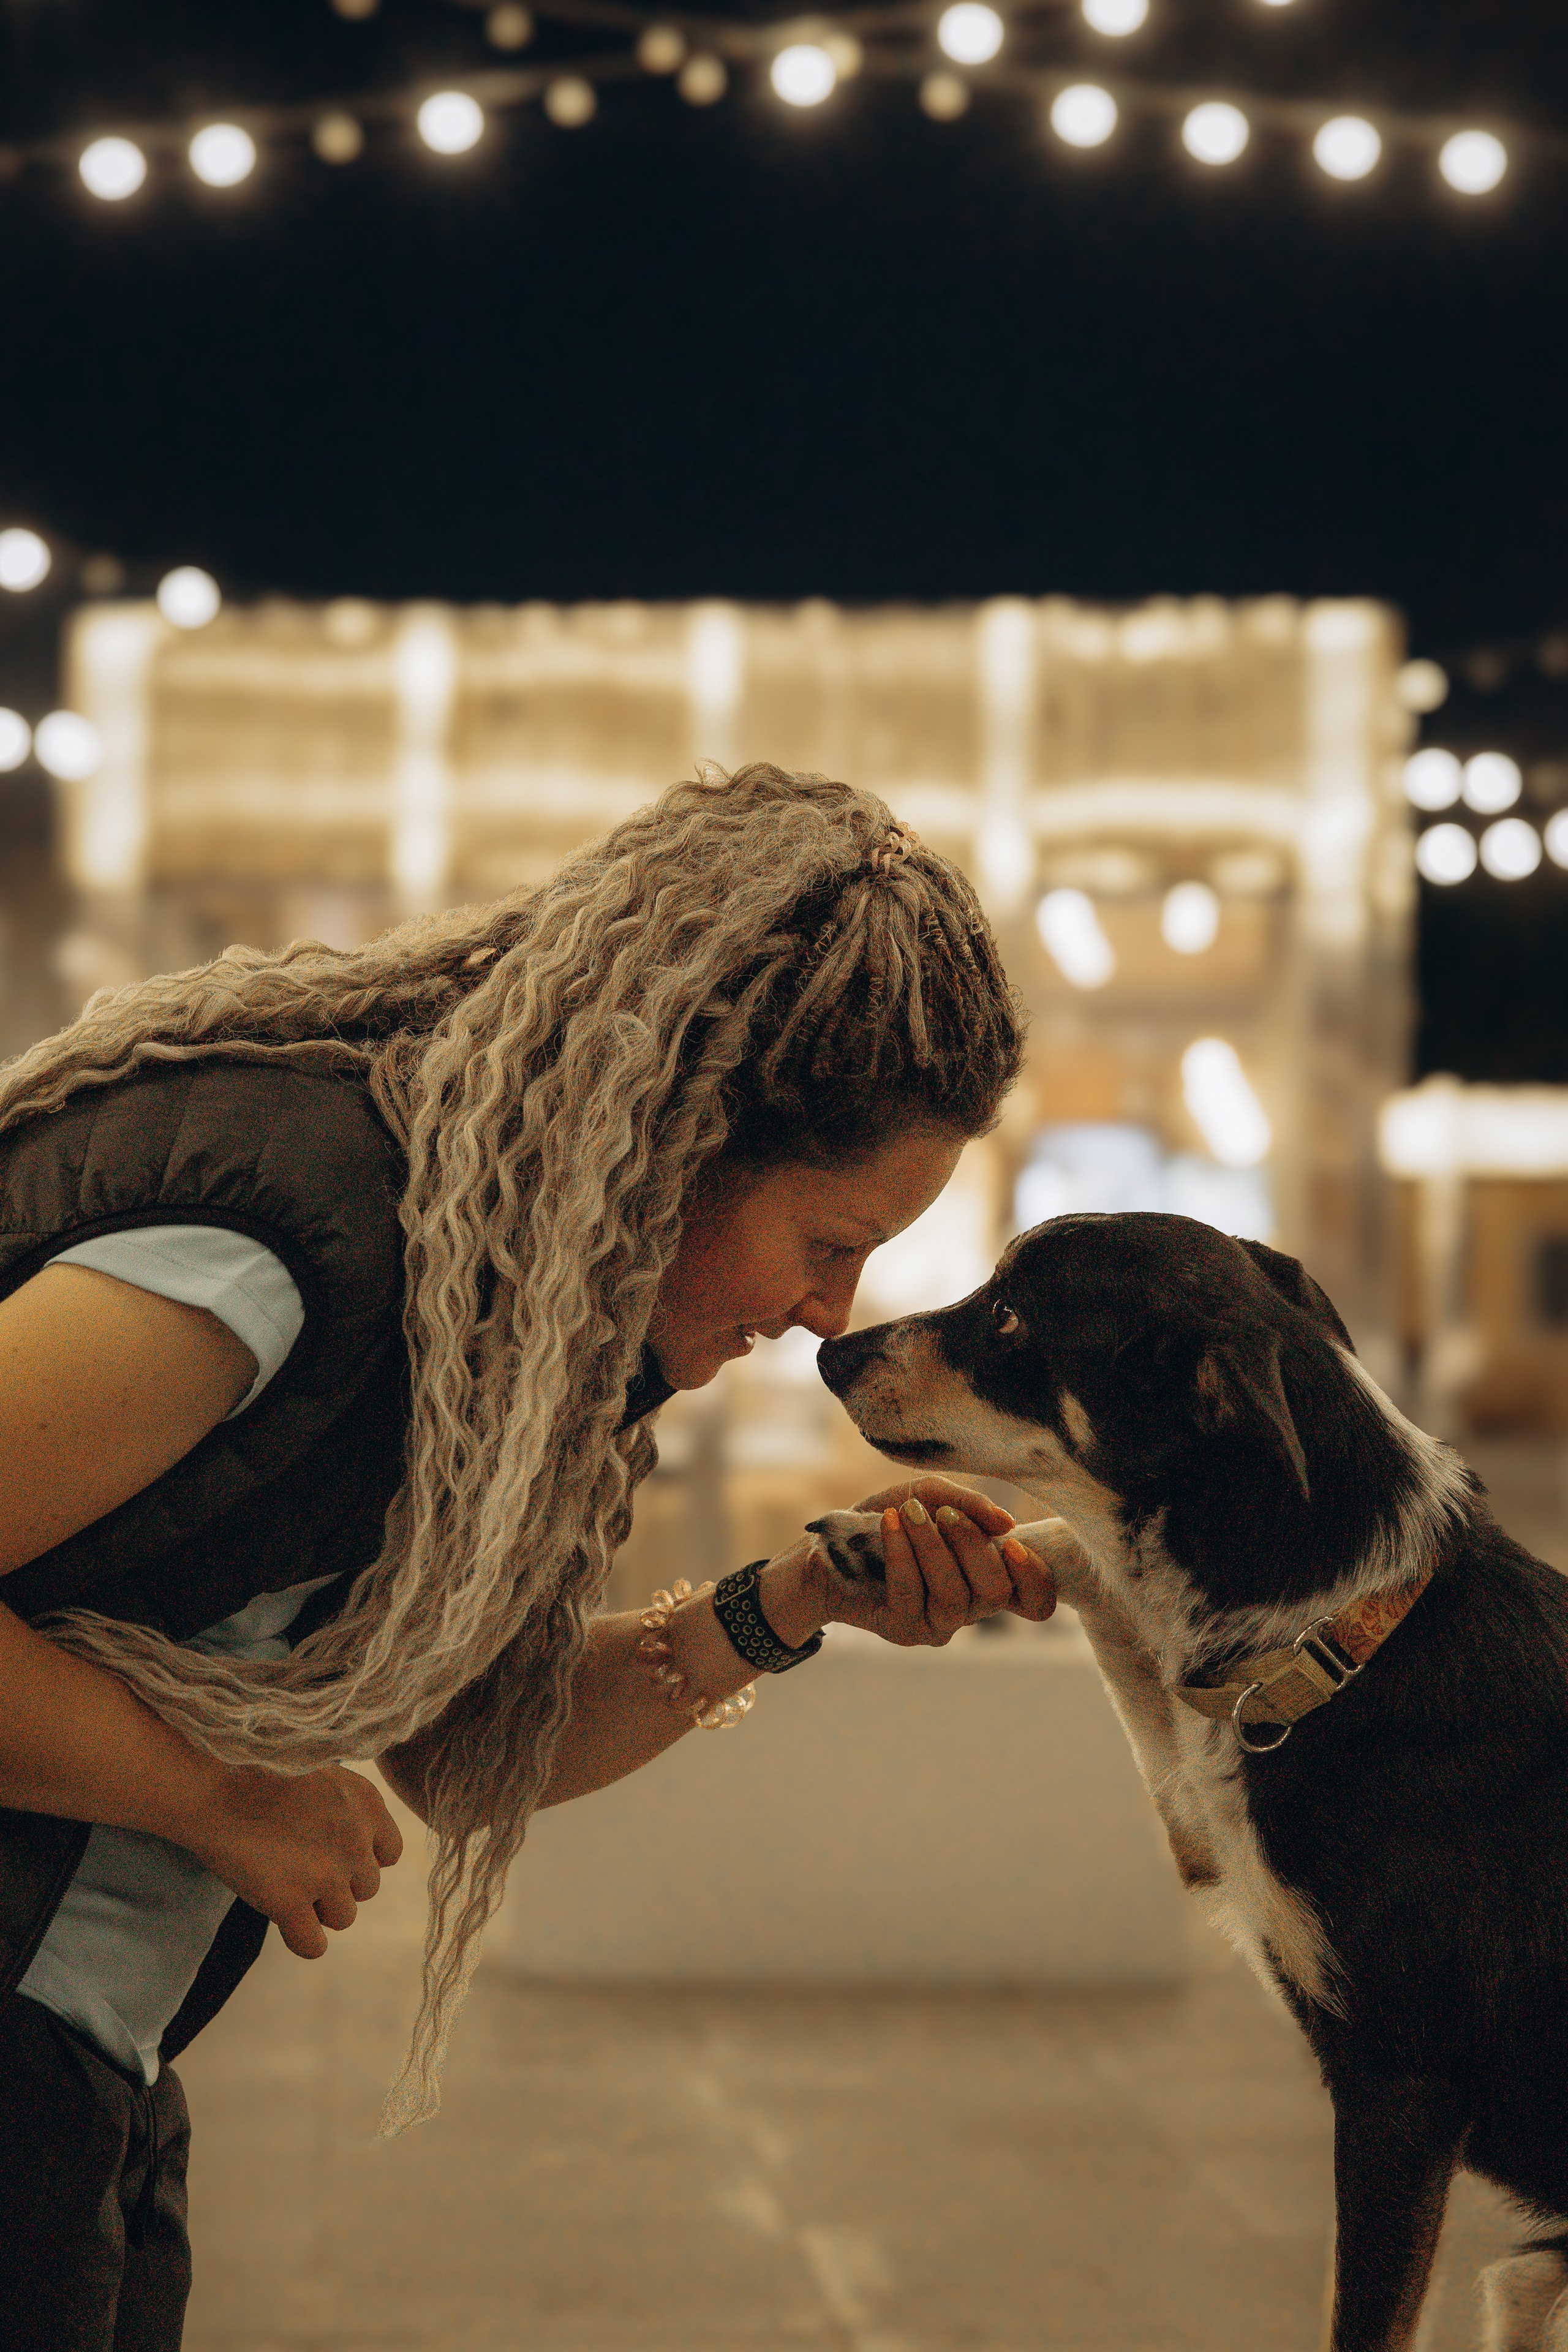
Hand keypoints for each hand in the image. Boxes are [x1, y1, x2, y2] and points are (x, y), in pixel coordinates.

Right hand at [186, 1762, 404, 1959]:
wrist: (213, 1783)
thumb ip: (345, 1807)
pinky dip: (302, 1940)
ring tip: (286, 1886)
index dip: (361, 1858)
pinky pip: (313, 1945)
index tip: (333, 1854)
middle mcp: (355, 1840)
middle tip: (300, 1868)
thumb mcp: (321, 1772)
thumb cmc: (259, 1771)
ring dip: (319, 1910)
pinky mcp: (290, 1902)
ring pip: (344, 1917)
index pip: (389, 1853)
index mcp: (366, 1804)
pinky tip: (286, 1923)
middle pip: (366, 1888)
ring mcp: (326, 1874)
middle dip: (338, 1884)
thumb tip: (353, 1839)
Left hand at [831, 1476, 1054, 1645]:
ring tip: (908, 1513)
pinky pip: (911, 1594)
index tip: (1012, 1543)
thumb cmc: (891, 1519)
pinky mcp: (903, 1630)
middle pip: (997, 1593)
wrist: (832, 1545)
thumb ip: (969, 1504)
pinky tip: (890, 1523)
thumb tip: (1007, 1524)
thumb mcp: (929, 1496)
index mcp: (987, 1576)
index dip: (1037, 1579)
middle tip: (943, 1514)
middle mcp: (970, 1607)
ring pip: (955, 1596)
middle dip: (972, 1545)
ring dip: (932, 1547)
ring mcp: (938, 1624)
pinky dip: (902, 1552)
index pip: (1035, 1601)